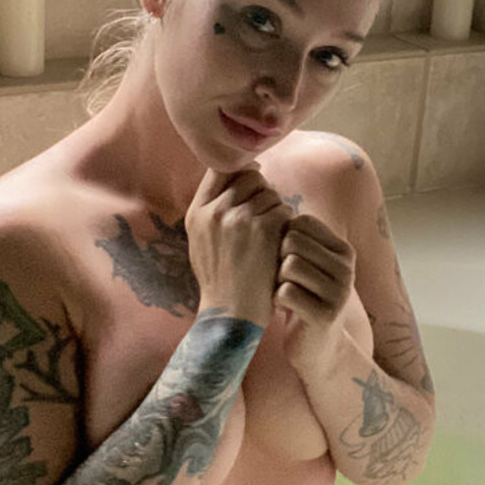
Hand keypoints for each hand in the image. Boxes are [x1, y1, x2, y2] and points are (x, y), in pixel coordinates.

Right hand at [186, 164, 292, 328]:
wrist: (231, 315)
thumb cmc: (220, 281)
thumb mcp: (201, 243)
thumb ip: (212, 211)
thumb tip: (234, 175)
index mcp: (197, 213)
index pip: (220, 170)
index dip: (241, 171)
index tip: (253, 181)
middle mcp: (215, 212)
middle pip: (249, 177)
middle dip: (262, 191)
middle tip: (266, 214)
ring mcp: (239, 219)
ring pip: (270, 192)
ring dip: (277, 208)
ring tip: (272, 234)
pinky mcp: (263, 229)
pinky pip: (284, 210)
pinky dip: (288, 224)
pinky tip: (282, 242)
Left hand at [273, 213, 355, 373]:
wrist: (317, 349)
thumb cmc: (302, 298)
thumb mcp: (306, 264)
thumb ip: (295, 236)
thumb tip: (264, 196)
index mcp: (343, 250)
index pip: (301, 221)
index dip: (281, 236)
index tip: (282, 258)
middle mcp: (347, 268)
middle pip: (292, 240)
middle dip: (276, 257)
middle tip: (280, 279)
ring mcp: (339, 292)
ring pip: (288, 264)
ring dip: (276, 279)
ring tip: (283, 292)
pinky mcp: (326, 315)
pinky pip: (285, 292)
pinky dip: (276, 299)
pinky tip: (283, 308)